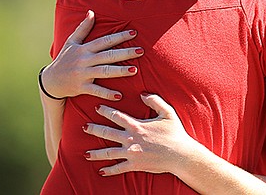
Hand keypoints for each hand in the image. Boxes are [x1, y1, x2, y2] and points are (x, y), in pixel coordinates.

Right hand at [41, 10, 143, 99]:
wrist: (51, 81)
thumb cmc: (64, 59)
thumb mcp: (71, 42)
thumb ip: (83, 28)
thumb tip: (91, 12)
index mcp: (84, 49)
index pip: (104, 41)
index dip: (119, 36)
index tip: (134, 33)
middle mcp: (85, 60)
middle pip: (108, 55)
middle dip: (125, 53)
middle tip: (141, 51)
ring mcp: (83, 74)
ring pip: (105, 72)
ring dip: (120, 71)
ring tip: (135, 70)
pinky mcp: (82, 87)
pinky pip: (96, 90)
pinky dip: (107, 94)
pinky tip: (119, 95)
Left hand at [83, 93, 198, 175]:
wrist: (181, 155)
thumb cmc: (175, 133)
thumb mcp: (167, 113)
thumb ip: (154, 101)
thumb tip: (142, 94)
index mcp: (137, 126)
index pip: (116, 116)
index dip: (105, 111)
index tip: (97, 108)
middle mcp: (130, 139)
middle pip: (107, 133)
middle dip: (94, 129)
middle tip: (84, 127)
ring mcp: (131, 153)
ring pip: (109, 153)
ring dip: (96, 153)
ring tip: (86, 153)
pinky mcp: (135, 165)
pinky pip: (118, 168)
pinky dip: (109, 170)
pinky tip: (101, 171)